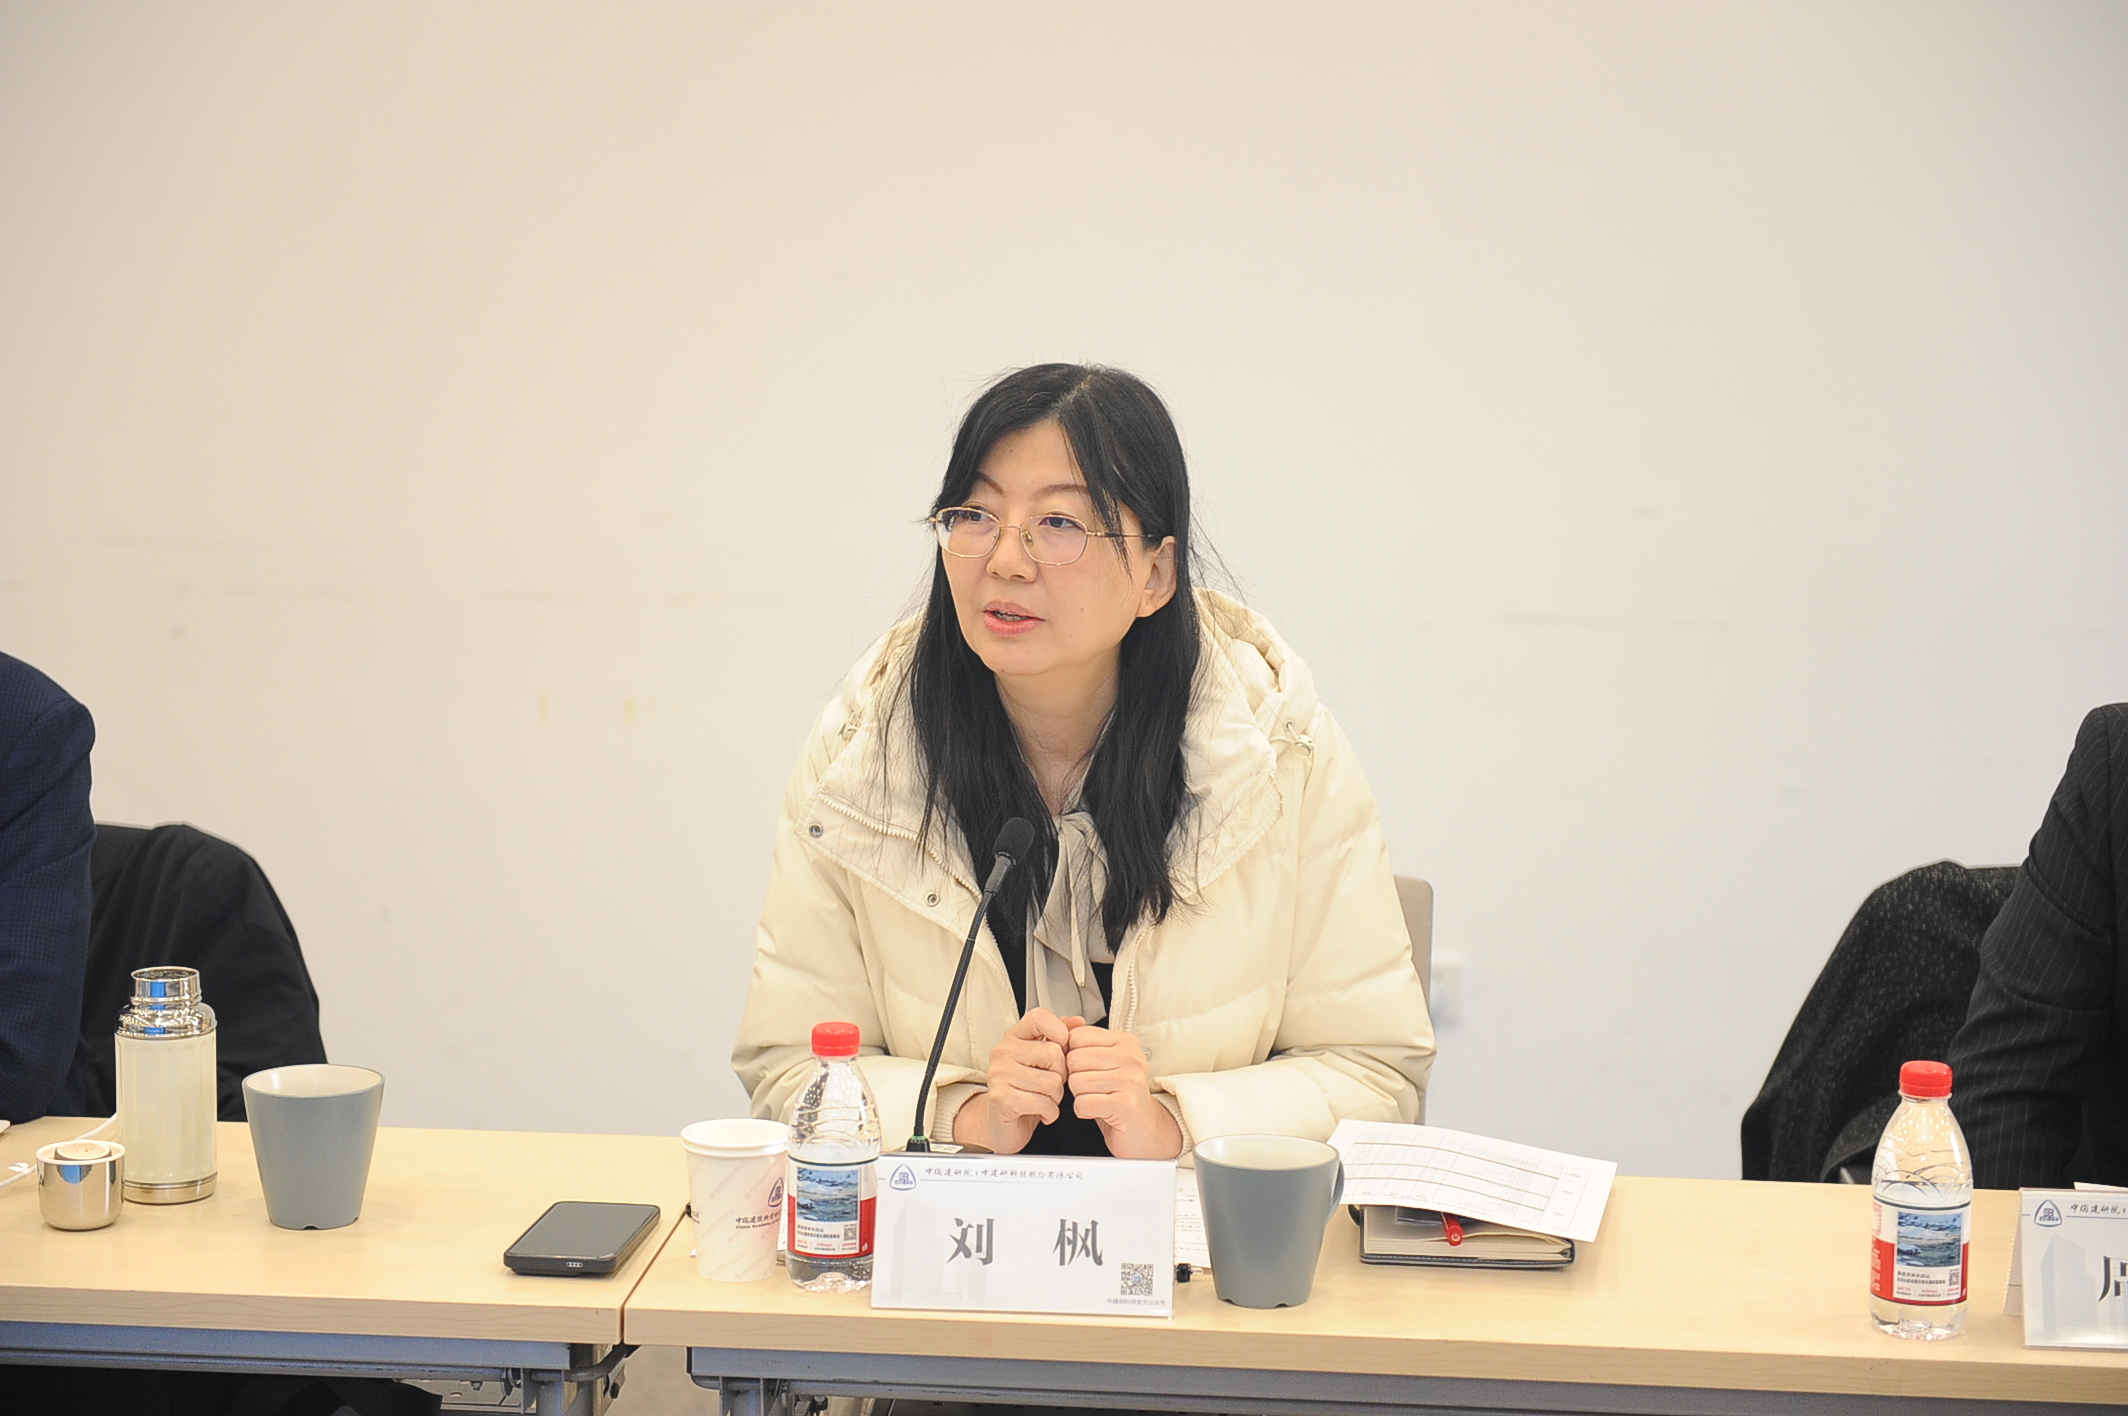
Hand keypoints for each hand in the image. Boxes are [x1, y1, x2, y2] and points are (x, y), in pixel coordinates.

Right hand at [954, 1009, 1084, 1154]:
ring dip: (1056, 1097)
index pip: (1039, 1018)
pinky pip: (1043, 1103)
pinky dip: (1050, 1113)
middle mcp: (1003, 1052)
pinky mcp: (1002, 1098)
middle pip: (1053, 1053)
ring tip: (1045, 1100)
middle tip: (1051, 1086)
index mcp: (1014, 1037)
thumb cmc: (1025, 1092)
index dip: (1059, 1032)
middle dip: (1061, 1075)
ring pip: (1052, 1081)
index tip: (1060, 1050)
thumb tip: (1078, 1021)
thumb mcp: (1044, 1061)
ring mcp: (1000, 1074)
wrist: (1000, 1126)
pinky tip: (1041, 1112)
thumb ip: (1060, 1038)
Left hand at [1064, 1023, 1182, 1159]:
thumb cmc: (1119, 1096)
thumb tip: (1062, 1023)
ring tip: (1099, 1099)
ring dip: (1080, 1096)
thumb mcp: (1102, 1063)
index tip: (1087, 1069)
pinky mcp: (1126, 1105)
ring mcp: (1131, 1080)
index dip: (1072, 1056)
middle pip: (1074, 1059)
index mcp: (1125, 1041)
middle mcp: (1131, 1057)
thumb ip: (1083, 1042)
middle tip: (1094, 1089)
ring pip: (1076, 1082)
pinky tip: (1098, 1111)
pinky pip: (1083, 1103)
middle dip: (1075, 1078)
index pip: (1077, 1036)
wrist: (1143, 1130)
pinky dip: (1083, 1111)